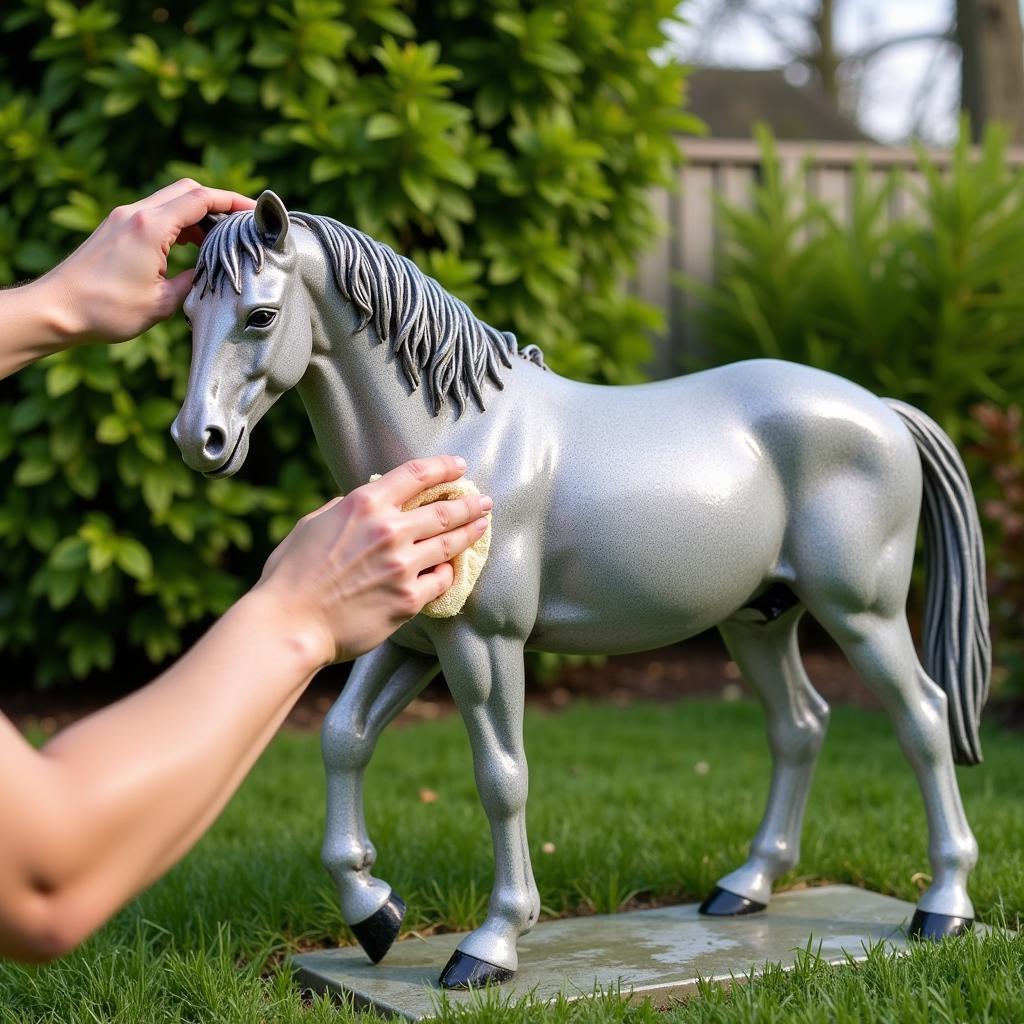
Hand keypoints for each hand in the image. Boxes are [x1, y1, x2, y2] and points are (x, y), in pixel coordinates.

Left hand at [39, 179, 254, 344]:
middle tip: (241, 225)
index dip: (232, 202)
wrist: (57, 309)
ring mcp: (123, 218)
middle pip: (187, 190)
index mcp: (151, 227)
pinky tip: (190, 246)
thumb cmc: (107, 309)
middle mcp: (136, 214)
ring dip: (198, 215)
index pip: (200, 199)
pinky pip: (156, 214)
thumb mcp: (162, 302)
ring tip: (218, 241)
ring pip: (171, 200)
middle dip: (218, 203)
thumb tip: (211, 274)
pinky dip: (178, 223)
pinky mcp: (116, 227)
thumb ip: (193, 282)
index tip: (255, 212)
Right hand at [254, 456, 491, 667]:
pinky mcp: (409, 598)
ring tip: (482, 526)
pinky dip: (449, 571)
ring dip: (471, 532)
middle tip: (484, 501)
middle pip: (444, 510)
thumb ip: (344, 508)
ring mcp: (403, 565)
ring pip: (450, 543)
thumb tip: (363, 502)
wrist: (291, 624)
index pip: (417, 474)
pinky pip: (442, 579)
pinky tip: (454, 567)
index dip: (443, 467)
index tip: (459, 466)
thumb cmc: (292, 575)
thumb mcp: (313, 524)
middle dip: (470, 503)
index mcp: (364, 504)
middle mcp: (389, 530)